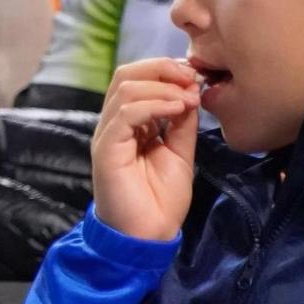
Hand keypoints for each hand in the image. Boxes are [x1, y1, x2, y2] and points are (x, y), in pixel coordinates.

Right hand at [90, 57, 199, 241]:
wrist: (148, 235)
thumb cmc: (161, 199)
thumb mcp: (179, 152)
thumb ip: (181, 123)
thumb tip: (189, 91)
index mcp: (129, 123)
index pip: (137, 78)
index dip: (165, 69)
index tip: (196, 76)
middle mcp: (114, 124)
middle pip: (126, 74)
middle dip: (162, 68)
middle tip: (191, 78)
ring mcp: (108, 135)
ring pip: (125, 88)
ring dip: (162, 87)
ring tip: (188, 98)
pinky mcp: (107, 149)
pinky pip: (125, 114)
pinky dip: (153, 105)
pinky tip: (177, 110)